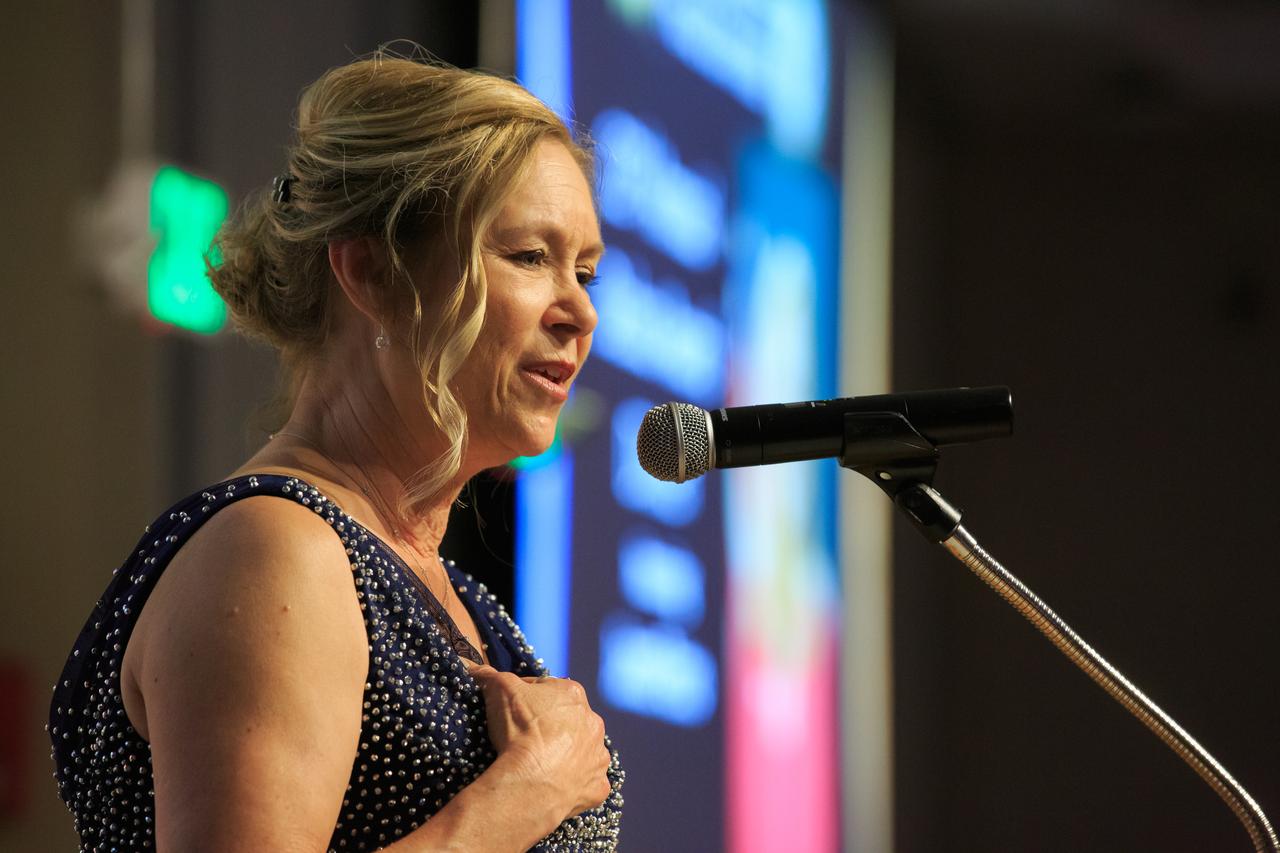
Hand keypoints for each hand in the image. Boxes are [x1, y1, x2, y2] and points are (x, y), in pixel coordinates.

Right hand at [467, 664, 611, 819]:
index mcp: (574, 695)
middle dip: (551, 727)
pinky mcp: (598, 786)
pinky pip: (587, 783)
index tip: (512, 710)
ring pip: (582, 752)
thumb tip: (477, 669)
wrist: (530, 782)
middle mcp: (593, 723)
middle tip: (526, 740)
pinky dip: (574, 784)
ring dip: (567, 755)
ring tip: (542, 765)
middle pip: (569, 720)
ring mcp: (598, 756)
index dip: (527, 698)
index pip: (548, 689)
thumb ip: (490, 675)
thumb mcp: (499, 690)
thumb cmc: (519, 730)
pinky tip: (556, 786)